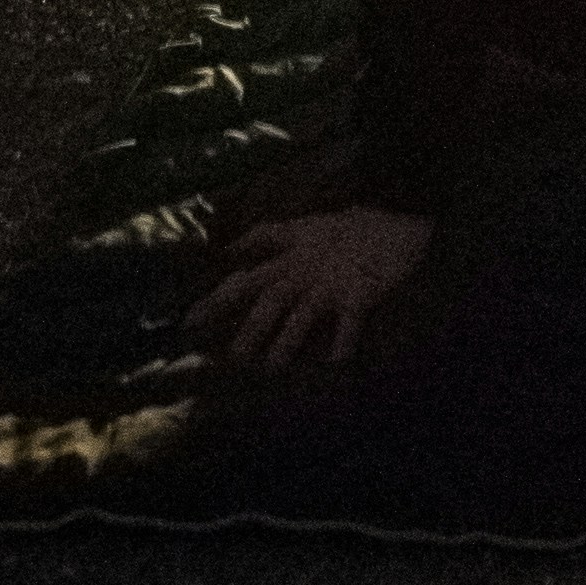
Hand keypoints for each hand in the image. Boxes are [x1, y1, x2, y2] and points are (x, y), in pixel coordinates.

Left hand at [185, 205, 432, 372]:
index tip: (189, 324)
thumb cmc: (347, 228)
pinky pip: (350, 320)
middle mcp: (305, 271)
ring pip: (304, 313)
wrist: (396, 218)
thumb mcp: (302, 226)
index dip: (216, 299)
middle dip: (250, 327)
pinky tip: (336, 362)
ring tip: (273, 366)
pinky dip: (344, 341)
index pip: (245, 277)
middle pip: (271, 299)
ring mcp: (333, 283)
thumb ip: (267, 236)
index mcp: (289, 257)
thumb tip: (230, 247)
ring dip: (288, 340)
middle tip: (233, 358)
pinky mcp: (361, 293)